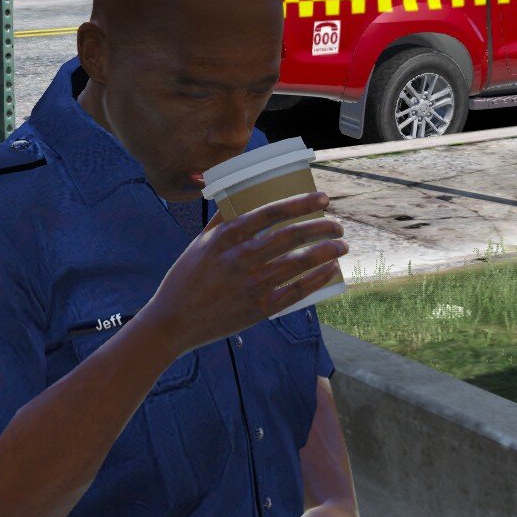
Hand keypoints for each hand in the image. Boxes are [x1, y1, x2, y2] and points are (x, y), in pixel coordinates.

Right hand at [140, 192, 345, 356]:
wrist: (174, 321)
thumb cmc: (186, 278)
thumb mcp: (200, 243)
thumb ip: (222, 219)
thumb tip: (239, 195)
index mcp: (226, 237)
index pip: (271, 213)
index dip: (301, 203)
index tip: (323, 199)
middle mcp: (241, 258)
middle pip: (291, 235)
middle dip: (321, 227)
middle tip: (337, 224)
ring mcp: (251, 285)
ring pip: (298, 262)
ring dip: (326, 251)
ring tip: (341, 245)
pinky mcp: (258, 309)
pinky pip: (295, 291)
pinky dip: (316, 279)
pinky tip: (330, 269)